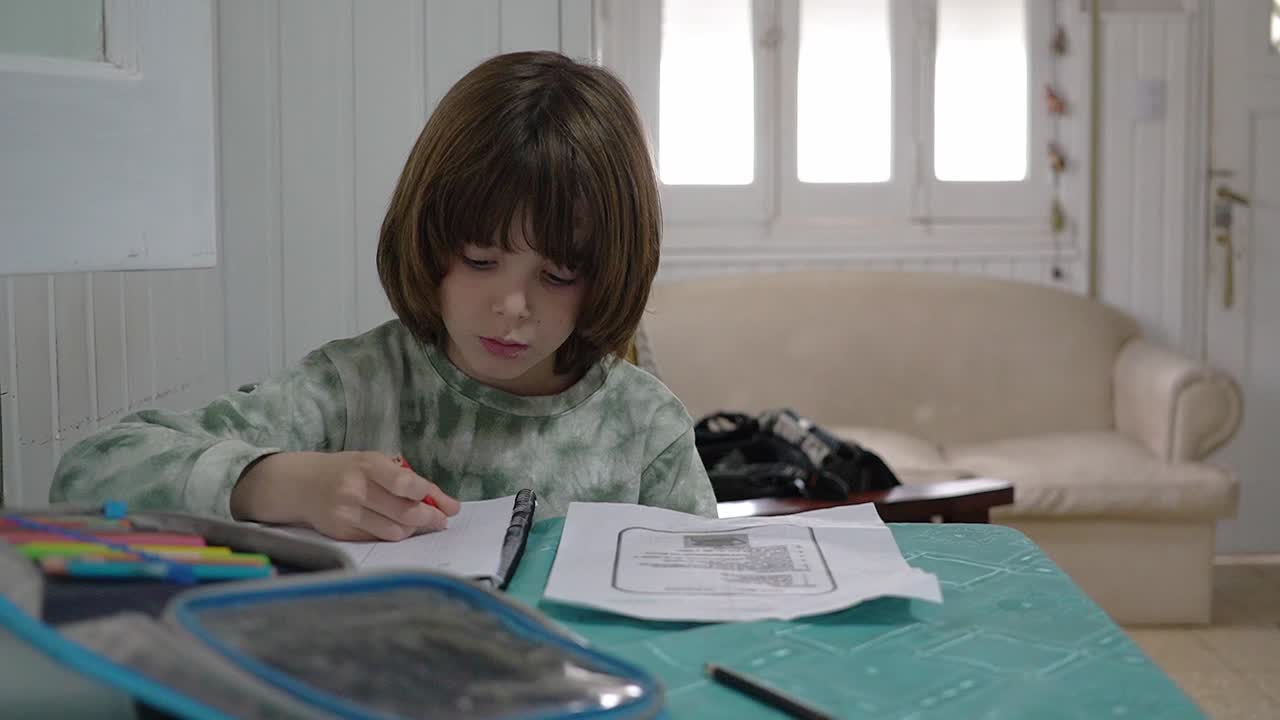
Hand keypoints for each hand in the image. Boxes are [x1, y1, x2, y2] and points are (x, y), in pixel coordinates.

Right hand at [231, 451, 459, 540]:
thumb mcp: (374, 463)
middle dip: (431, 519)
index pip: (405, 484)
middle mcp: (356, 489)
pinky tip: (395, 526)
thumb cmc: (347, 470)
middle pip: (405, 512)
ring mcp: (347, 513)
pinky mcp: (342, 533)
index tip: (447, 505)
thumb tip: (449, 505)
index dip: (429, 496)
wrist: (302, 485)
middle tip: (441, 520)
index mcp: (367, 465)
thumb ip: (409, 480)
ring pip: (395, 531)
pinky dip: (393, 534)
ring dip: (413, 529)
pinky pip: (379, 539)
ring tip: (417, 522)